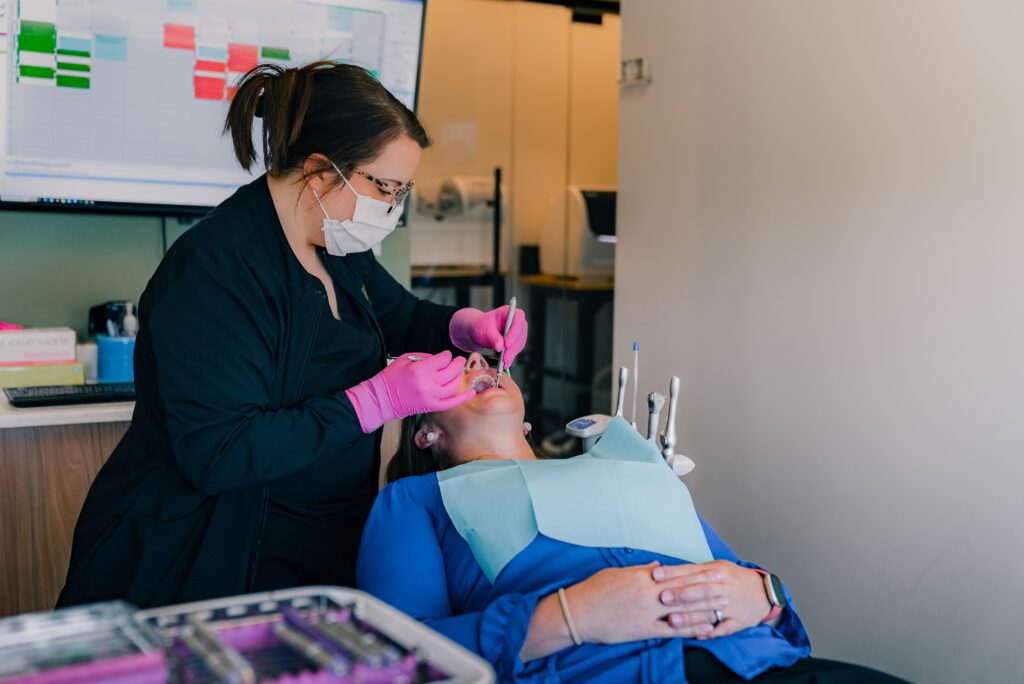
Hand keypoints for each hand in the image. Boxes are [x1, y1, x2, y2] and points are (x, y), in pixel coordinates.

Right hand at [345, 351, 474, 432]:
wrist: (382, 399)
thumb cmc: (391, 378)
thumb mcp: (405, 359)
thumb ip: (424, 356)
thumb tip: (440, 359)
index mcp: (421, 370)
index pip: (443, 359)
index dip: (446, 355)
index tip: (444, 355)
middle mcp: (428, 384)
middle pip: (452, 371)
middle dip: (457, 363)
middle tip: (458, 360)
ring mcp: (431, 397)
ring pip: (454, 385)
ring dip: (459, 376)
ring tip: (458, 371)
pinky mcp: (432, 407)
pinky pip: (452, 403)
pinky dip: (463, 398)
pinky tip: (472, 392)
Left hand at [449, 306, 527, 366]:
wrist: (476, 332)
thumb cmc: (480, 326)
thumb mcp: (484, 330)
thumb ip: (492, 337)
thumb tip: (500, 347)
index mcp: (508, 312)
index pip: (518, 318)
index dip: (515, 331)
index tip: (507, 344)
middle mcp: (515, 321)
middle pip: (521, 333)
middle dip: (513, 347)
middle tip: (505, 357)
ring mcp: (516, 331)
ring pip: (520, 343)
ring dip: (512, 354)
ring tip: (504, 362)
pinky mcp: (515, 341)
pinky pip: (516, 350)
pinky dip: (511, 357)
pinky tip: (505, 363)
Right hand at [566, 562, 716, 643]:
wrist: (579, 612)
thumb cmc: (595, 590)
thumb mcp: (618, 573)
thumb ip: (640, 570)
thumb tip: (658, 567)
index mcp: (643, 576)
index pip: (677, 573)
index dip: (698, 572)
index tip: (714, 569)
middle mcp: (649, 592)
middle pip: (686, 589)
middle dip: (708, 587)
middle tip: (727, 585)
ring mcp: (648, 612)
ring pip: (683, 609)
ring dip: (706, 607)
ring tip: (723, 606)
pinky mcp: (644, 629)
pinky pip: (672, 630)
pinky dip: (690, 630)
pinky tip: (705, 629)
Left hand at [652, 560, 772, 638]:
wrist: (764, 592)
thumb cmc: (733, 579)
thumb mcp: (717, 567)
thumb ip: (694, 570)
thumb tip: (666, 570)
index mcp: (717, 570)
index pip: (692, 571)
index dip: (674, 573)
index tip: (656, 576)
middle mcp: (725, 586)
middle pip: (701, 589)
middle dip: (681, 594)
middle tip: (662, 597)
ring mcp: (733, 605)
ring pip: (710, 611)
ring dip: (691, 616)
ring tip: (672, 620)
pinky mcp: (740, 621)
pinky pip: (725, 628)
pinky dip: (712, 632)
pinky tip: (698, 635)